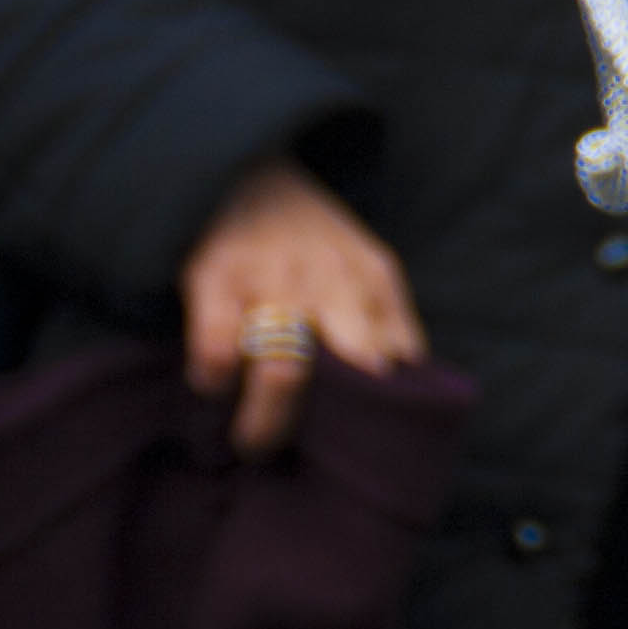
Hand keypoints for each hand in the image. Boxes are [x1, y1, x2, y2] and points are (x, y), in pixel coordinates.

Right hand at [179, 156, 426, 460]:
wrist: (245, 170)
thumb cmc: (311, 241)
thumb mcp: (367, 269)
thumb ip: (390, 323)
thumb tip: (414, 394)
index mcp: (375, 281)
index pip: (401, 358)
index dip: (388, 410)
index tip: (369, 446)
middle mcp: (332, 282)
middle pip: (351, 370)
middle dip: (333, 426)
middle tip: (308, 459)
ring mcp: (273, 280)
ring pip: (284, 368)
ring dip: (268, 420)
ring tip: (254, 446)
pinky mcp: (215, 277)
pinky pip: (217, 347)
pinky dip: (213, 380)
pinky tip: (213, 387)